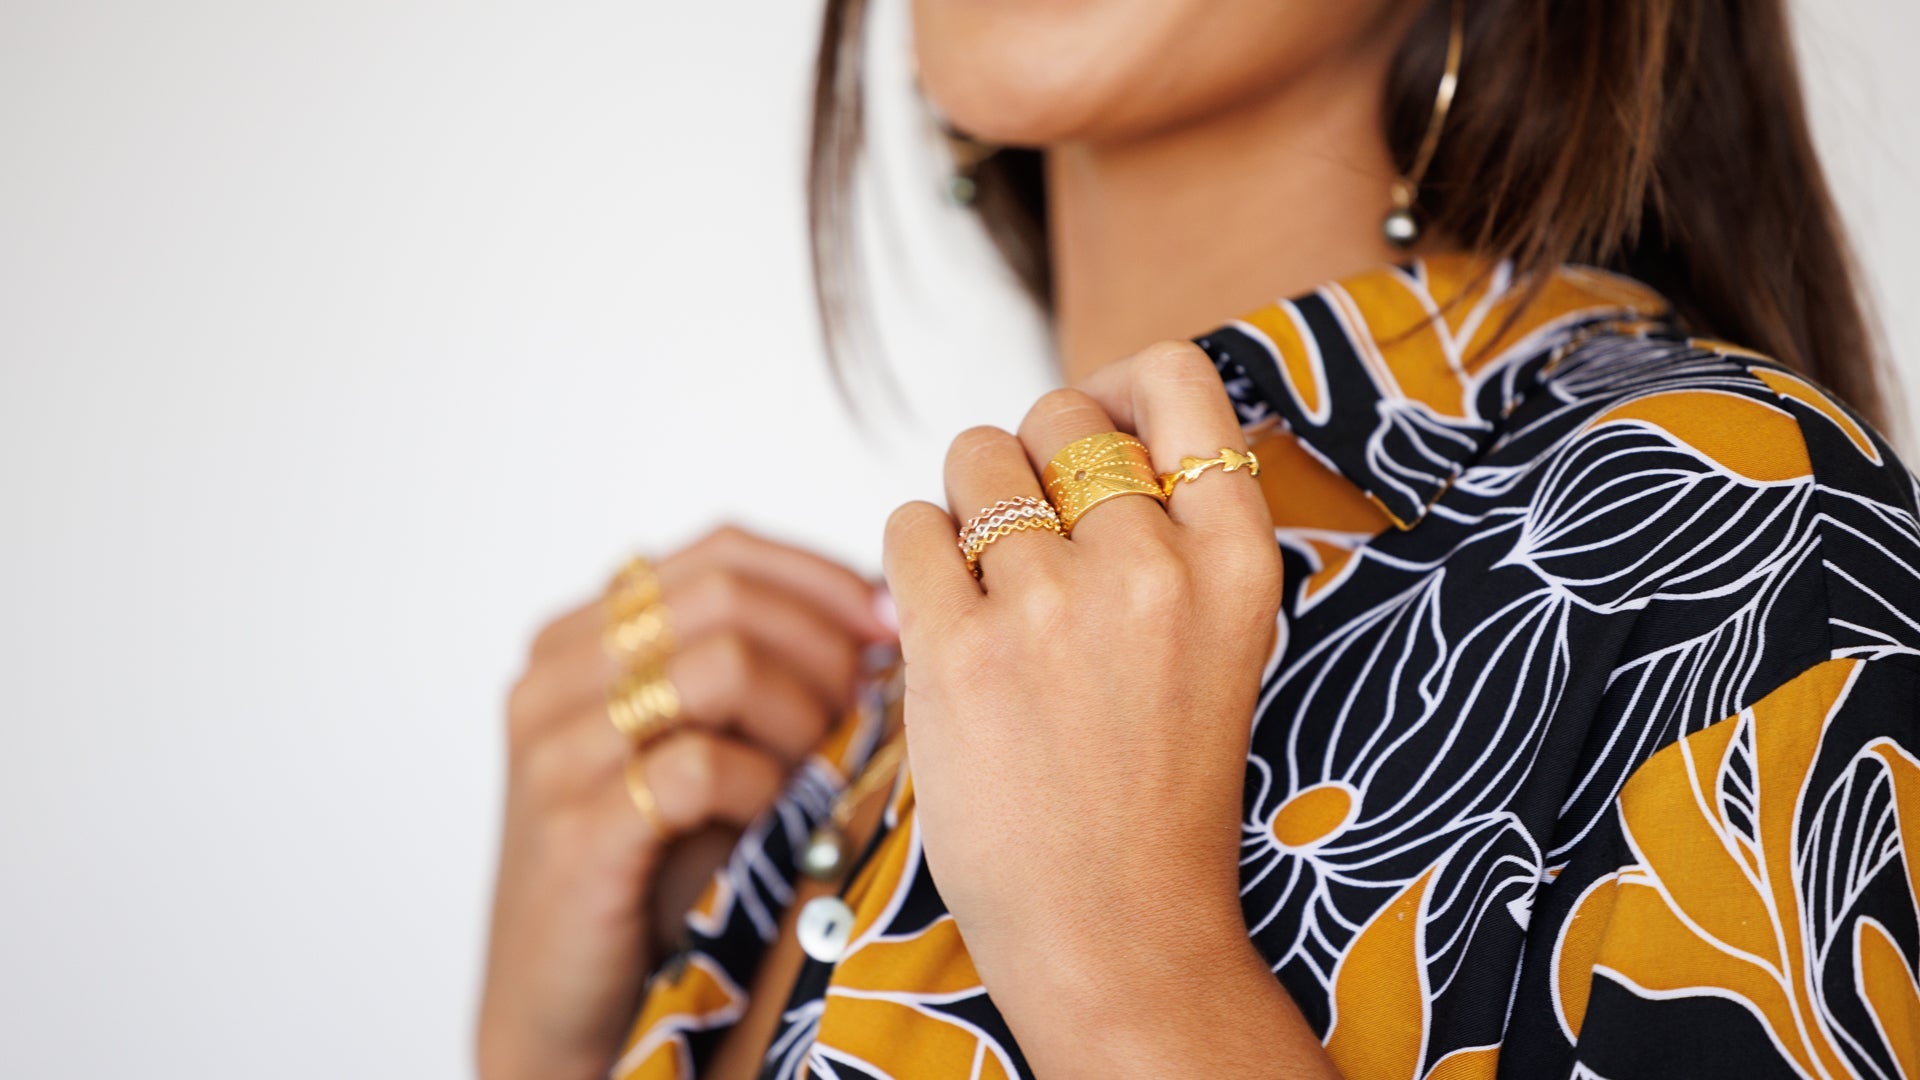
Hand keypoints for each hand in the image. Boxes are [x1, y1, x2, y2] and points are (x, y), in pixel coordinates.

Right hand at [478, 525, 894, 1079]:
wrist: (564, 999)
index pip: (721, 550)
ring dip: (801, 713)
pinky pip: (700, 764)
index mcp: (582, 634)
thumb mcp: (705, 746)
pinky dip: (762, 784)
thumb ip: (756, 673)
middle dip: (824, 644)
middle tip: (867, 702)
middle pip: (725, 595)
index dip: (821, 577)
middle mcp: (554, 674)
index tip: (890, 624)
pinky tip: (771, 814)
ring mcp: (553, 747)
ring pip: (720, 666)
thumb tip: (885, 613)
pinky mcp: (573, 824)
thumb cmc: (655, 869)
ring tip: (818, 764)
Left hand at [883, 342, 1316, 1074]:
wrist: (1114, 928)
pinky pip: (908, 525)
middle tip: (1031, 543)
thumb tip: (1094, 413)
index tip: (1097, 427)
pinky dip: (915, 555)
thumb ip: (1177, 531)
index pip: (1179, 379)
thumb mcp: (1221, 642)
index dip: (1120, 383)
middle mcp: (1153, 568)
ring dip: (967, 505)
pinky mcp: (958, 651)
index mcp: (1237, 562)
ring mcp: (1052, 607)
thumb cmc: (1155, 784)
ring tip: (988, 588)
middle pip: (1058, 416)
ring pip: (974, 458)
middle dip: (1031, 462)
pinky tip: (944, 619)